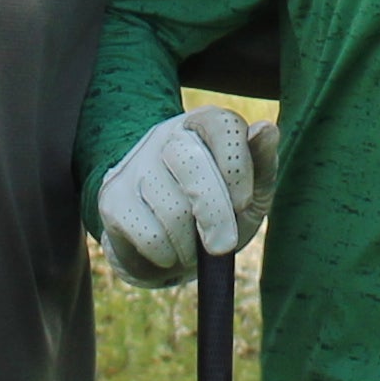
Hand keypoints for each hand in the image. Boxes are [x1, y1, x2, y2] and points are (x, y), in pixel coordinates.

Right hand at [96, 106, 277, 281]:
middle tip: (223, 245)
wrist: (168, 243)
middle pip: (191, 165)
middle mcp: (167, 135)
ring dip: (191, 244)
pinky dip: (166, 255)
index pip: (221, 126)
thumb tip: (266, 129)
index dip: (236, 166)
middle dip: (216, 214)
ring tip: (192, 249)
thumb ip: (262, 164)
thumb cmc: (220, 211)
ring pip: (171, 208)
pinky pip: (148, 234)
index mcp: (204, 125)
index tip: (244, 203)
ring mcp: (136, 165)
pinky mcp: (113, 198)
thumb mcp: (252, 192)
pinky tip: (167, 252)